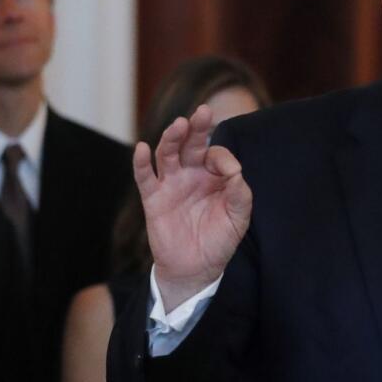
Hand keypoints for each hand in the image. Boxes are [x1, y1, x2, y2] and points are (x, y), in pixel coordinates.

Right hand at [134, 105, 251, 309]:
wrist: (197, 269)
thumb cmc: (219, 240)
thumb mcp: (238, 218)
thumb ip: (240, 194)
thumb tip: (235, 170)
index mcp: (213, 175)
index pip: (216, 154)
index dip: (223, 158)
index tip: (230, 172)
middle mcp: (191, 174)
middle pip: (190, 144)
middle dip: (196, 127)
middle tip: (202, 112)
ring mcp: (171, 184)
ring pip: (167, 154)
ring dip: (171, 138)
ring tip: (179, 125)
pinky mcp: (153, 198)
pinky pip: (144, 177)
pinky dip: (140, 162)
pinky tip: (141, 148)